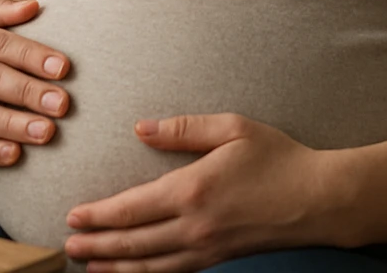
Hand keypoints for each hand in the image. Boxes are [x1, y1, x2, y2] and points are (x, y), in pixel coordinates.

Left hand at [63, 114, 340, 272]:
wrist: (320, 200)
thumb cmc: (279, 159)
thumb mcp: (232, 128)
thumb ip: (183, 128)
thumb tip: (142, 129)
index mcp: (193, 190)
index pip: (133, 208)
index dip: (99, 215)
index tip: (73, 215)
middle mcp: (195, 226)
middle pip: (134, 242)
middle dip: (96, 244)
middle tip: (66, 245)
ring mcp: (207, 247)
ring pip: (150, 264)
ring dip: (115, 265)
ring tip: (88, 265)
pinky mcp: (220, 257)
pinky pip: (174, 272)